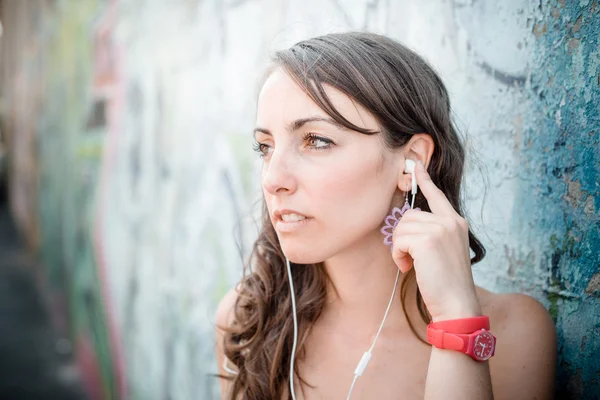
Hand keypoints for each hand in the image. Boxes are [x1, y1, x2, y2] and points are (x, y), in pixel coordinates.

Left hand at [391, 160, 481, 321]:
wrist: (457, 304)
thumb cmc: (447, 282)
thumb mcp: (444, 251)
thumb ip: (432, 232)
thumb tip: (407, 223)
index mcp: (456, 223)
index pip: (437, 195)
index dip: (424, 180)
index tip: (415, 164)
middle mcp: (450, 221)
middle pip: (409, 215)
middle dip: (402, 237)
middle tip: (411, 258)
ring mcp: (440, 229)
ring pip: (401, 228)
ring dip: (400, 248)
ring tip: (412, 265)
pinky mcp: (427, 240)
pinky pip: (398, 240)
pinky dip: (398, 256)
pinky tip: (408, 268)